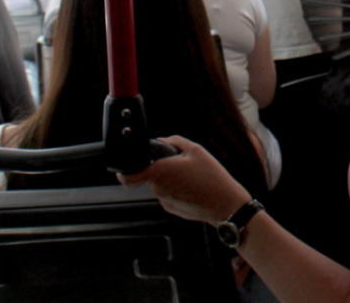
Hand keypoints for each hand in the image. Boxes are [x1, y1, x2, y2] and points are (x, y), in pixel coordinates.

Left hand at [119, 136, 251, 225]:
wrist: (225, 205)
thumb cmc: (212, 179)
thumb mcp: (197, 150)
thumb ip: (176, 142)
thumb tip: (163, 141)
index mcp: (160, 172)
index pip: (128, 177)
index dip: (124, 171)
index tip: (129, 165)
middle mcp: (158, 189)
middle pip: (151, 175)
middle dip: (163, 168)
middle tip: (182, 165)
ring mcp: (165, 201)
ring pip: (162, 185)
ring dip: (172, 179)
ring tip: (193, 177)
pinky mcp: (173, 209)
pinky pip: (170, 195)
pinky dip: (179, 190)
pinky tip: (195, 188)